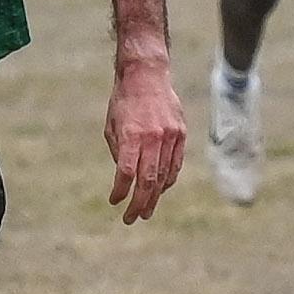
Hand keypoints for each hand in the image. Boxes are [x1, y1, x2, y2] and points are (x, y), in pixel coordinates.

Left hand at [104, 56, 186, 223]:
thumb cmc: (124, 102)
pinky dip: (168, 180)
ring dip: (154, 197)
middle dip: (139, 204)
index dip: (121, 192)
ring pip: (164, 176)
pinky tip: (160, 190)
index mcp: (132, 135)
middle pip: (148, 181)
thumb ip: (120, 152)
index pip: (126, 173)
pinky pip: (175, 165)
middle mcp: (153, 138)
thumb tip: (126, 178)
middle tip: (132, 218)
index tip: (115, 202)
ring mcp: (170, 136)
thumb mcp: (112, 126)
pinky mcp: (180, 134)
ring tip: (146, 211)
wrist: (146, 75)